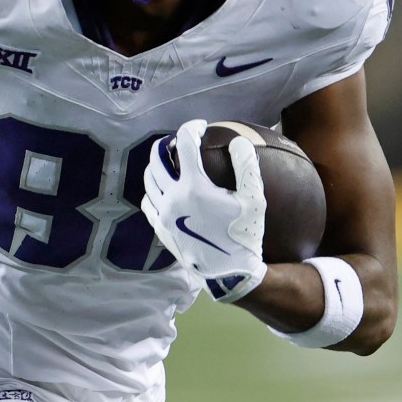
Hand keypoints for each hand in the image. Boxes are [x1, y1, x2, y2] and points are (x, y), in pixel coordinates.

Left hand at [141, 119, 266, 301]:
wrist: (229, 274)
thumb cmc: (244, 236)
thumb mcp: (254, 200)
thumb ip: (246, 166)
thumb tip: (238, 141)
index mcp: (194, 187)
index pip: (184, 143)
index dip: (191, 128)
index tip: (200, 127)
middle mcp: (172, 198)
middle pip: (157, 158)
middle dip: (166, 143)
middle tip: (178, 141)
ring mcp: (163, 215)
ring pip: (148, 180)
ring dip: (156, 165)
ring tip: (169, 162)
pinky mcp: (160, 229)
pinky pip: (147, 202)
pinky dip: (153, 190)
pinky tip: (164, 190)